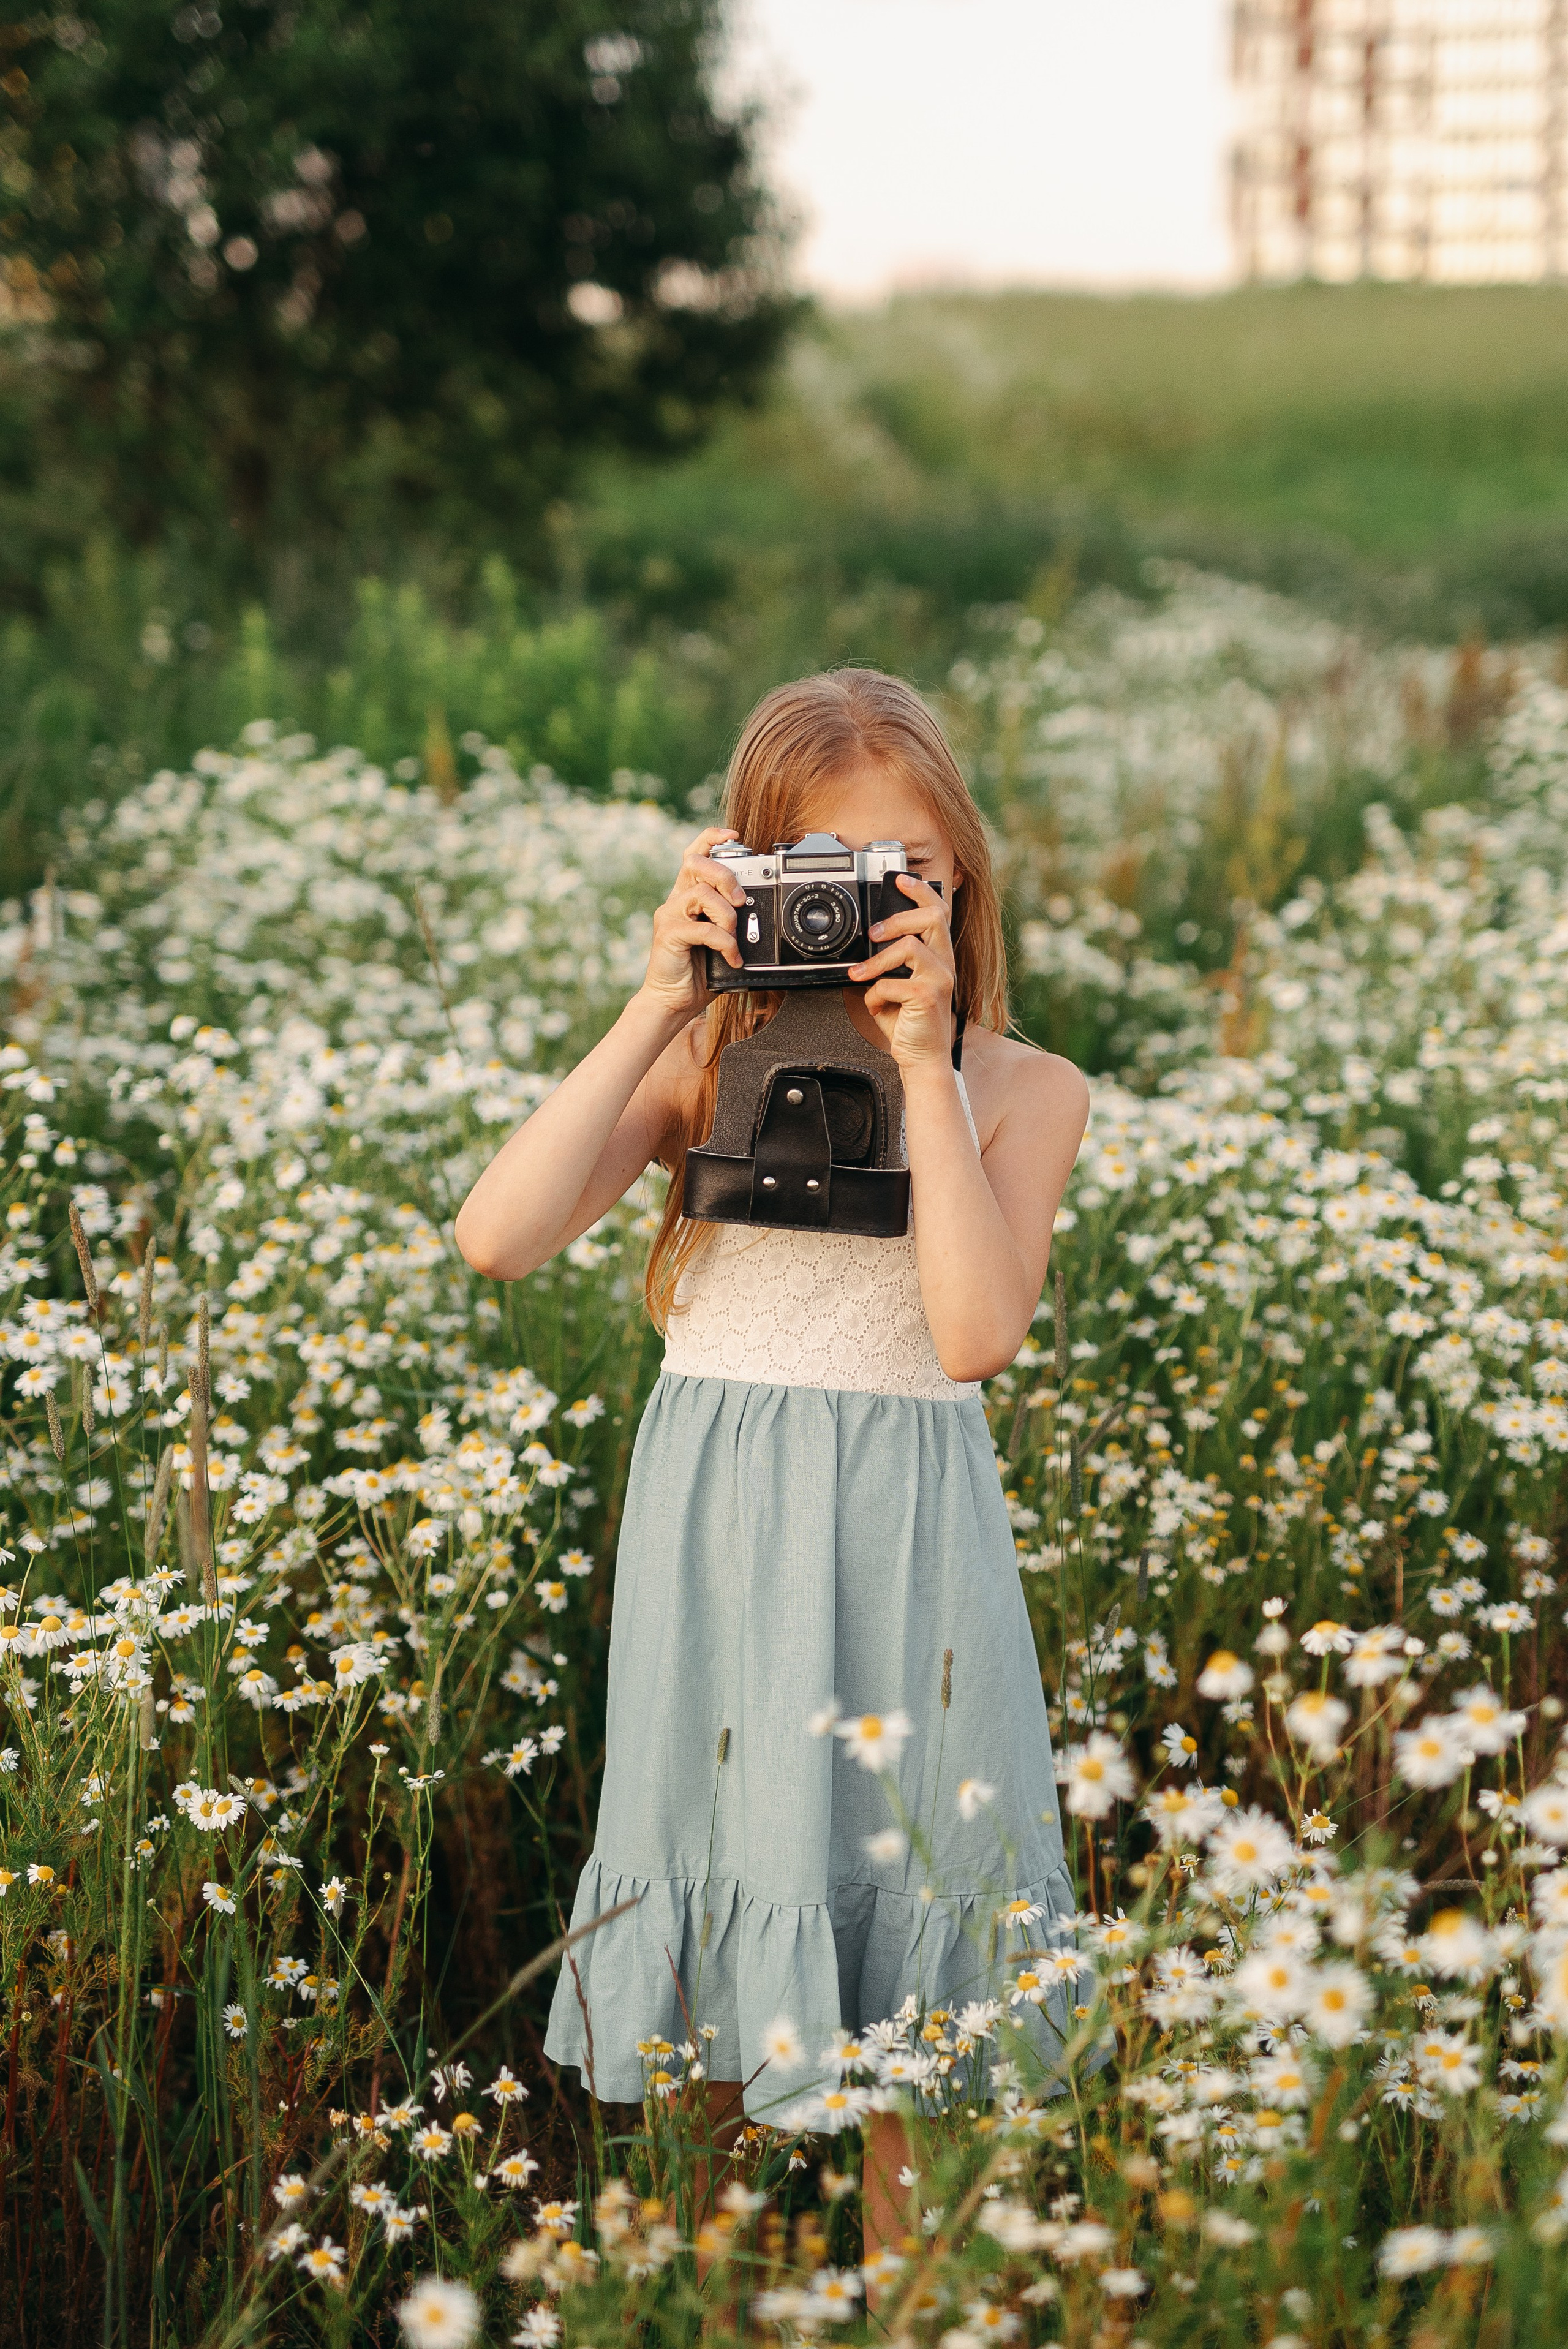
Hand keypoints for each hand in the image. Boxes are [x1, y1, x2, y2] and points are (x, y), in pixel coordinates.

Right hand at [637, 827, 746, 1022]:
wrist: (673, 1001)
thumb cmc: (699, 971)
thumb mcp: (722, 939)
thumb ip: (733, 920)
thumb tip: (762, 908)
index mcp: (688, 896)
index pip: (695, 854)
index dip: (711, 838)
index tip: (734, 837)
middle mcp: (676, 901)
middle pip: (696, 864)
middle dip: (725, 876)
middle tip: (740, 900)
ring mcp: (670, 916)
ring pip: (701, 893)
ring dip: (726, 914)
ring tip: (733, 936)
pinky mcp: (668, 935)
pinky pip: (702, 928)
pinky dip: (723, 942)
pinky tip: (730, 956)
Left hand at [847, 875, 956, 1069]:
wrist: (920, 1058)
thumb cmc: (909, 1022)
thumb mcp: (897, 984)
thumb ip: (889, 963)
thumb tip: (866, 943)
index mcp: (938, 957)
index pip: (939, 912)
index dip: (921, 891)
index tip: (900, 880)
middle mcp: (945, 964)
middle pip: (933, 917)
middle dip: (897, 918)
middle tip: (874, 932)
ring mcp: (940, 980)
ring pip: (909, 946)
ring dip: (878, 959)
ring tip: (861, 973)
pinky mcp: (927, 997)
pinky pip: (892, 983)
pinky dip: (876, 995)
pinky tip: (876, 1005)